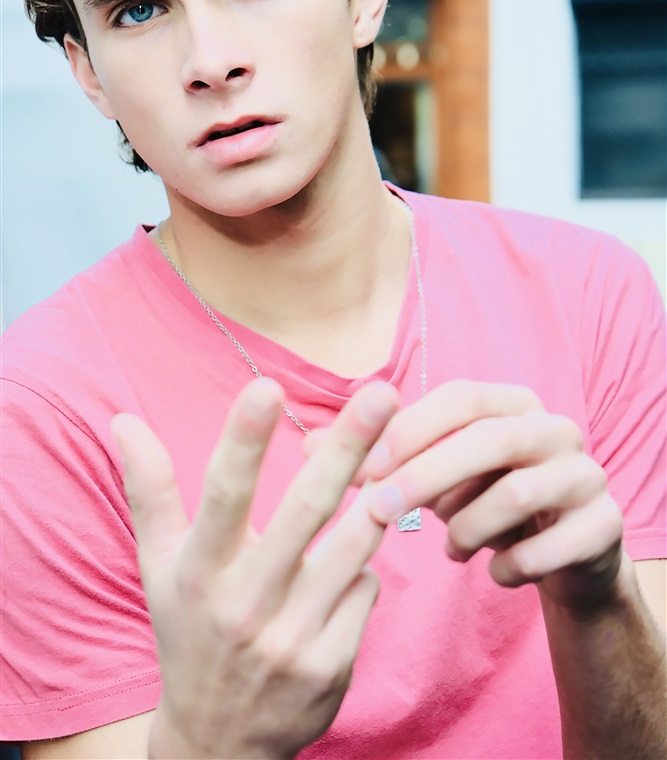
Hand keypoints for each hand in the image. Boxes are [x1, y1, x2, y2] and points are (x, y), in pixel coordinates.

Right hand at [112, 377, 398, 759]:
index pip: (222, 495)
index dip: (243, 440)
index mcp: (201, 571)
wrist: (217, 742)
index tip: (265, 386)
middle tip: (381, 395)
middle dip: (347, 449)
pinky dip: (361, 568)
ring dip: (374, 500)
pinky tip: (343, 571)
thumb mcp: (159, 566)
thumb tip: (124, 420)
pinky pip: (365, 589)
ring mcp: (292, 638)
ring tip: (392, 460)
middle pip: (305, 512)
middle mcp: (245, 604)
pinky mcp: (331, 664)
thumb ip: (149, 491)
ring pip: (352, 548)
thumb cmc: (189, 632)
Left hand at [309, 381, 623, 611]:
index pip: (459, 398)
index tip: (363, 465)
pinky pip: (549, 549)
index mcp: (513, 403)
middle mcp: (555, 428)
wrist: (564, 551)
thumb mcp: (432, 475)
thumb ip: (380, 459)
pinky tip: (493, 573)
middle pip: (488, 440)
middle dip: (425, 477)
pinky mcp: (604, 525)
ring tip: (451, 548)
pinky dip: (509, 567)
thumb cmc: (485, 500)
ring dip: (468, 529)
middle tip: (377, 512)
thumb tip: (307, 444)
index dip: (409, 428)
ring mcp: (587, 474)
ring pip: (517, 496)